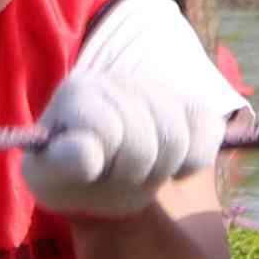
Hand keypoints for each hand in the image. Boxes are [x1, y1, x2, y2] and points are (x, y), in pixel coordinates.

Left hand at [27, 52, 243, 219]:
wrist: (94, 177)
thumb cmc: (69, 178)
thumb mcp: (50, 178)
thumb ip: (61, 164)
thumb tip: (87, 152)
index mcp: (78, 92)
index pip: (106, 129)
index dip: (100, 163)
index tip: (87, 170)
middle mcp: (119, 81)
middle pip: (144, 140)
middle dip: (131, 173)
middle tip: (115, 176)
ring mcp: (157, 90)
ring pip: (177, 137)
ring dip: (160, 170)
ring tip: (139, 173)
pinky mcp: (189, 105)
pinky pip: (208, 129)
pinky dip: (194, 160)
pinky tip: (173, 168)